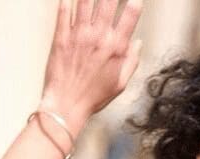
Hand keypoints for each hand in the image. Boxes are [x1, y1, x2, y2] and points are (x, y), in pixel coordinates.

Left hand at [39, 0, 143, 130]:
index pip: (131, 15)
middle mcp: (99, 37)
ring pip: (85, 1)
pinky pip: (64, 10)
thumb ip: (131, 61)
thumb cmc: (93, 98)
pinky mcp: (61, 37)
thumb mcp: (120, 84)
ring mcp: (79, 35)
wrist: (66, 107)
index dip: (135, 2)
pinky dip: (67, 1)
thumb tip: (138, 42)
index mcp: (116, 48)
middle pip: (108, 1)